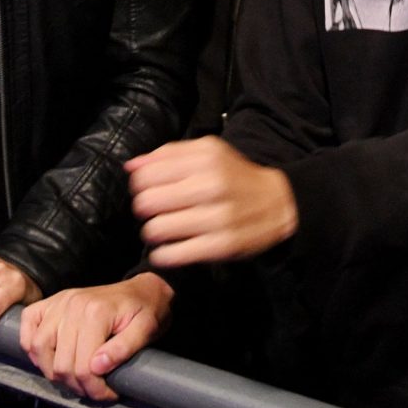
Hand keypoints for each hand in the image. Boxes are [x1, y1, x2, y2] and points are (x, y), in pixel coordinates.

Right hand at [21, 273, 173, 400]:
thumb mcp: (146, 329)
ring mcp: (59, 302)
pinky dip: (31, 345)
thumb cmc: (146, 310)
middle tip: (93, 389)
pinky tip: (49, 356)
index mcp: (96, 313)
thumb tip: (97, 366)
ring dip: (52, 370)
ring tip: (73, 377)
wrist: (142, 289)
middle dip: (76, 385)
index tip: (107, 393)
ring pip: (38, 348)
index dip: (94, 388)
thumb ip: (123, 349)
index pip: (83, 366)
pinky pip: (28, 324)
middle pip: (60, 363)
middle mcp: (73, 305)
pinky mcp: (51, 302)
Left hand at [125, 137, 296, 268]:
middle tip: (155, 210)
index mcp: (205, 158)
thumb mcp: (208, 151)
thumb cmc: (234, 175)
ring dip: (153, 231)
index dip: (139, 185)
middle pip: (146, 202)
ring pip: (156, 230)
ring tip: (164, 228)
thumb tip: (130, 166)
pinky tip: (169, 248)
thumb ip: (168, 154)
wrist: (277, 203)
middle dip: (144, 208)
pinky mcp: (221, 246)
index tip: (148, 189)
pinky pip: (173, 255)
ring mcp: (217, 218)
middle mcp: (211, 185)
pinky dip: (163, 254)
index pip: (145, 174)